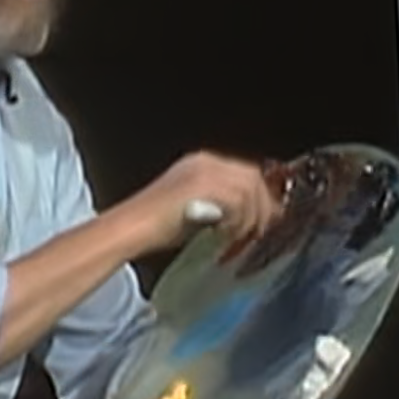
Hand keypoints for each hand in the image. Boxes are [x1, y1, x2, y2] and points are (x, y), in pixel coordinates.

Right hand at [126, 151, 282, 254]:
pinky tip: (227, 235)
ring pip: (249, 189)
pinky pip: (238, 200)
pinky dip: (238, 220)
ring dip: (251, 217)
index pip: (245, 173)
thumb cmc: (155, 227)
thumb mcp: (196, 210)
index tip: (268, 217)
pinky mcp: (203, 185)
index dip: (261, 196)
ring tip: (241, 237)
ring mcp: (204, 171)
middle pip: (252, 177)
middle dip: (262, 206)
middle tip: (260, 230)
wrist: (131, 228)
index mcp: (202, 163)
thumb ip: (222, 208)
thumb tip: (250, 219)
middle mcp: (205, 162)